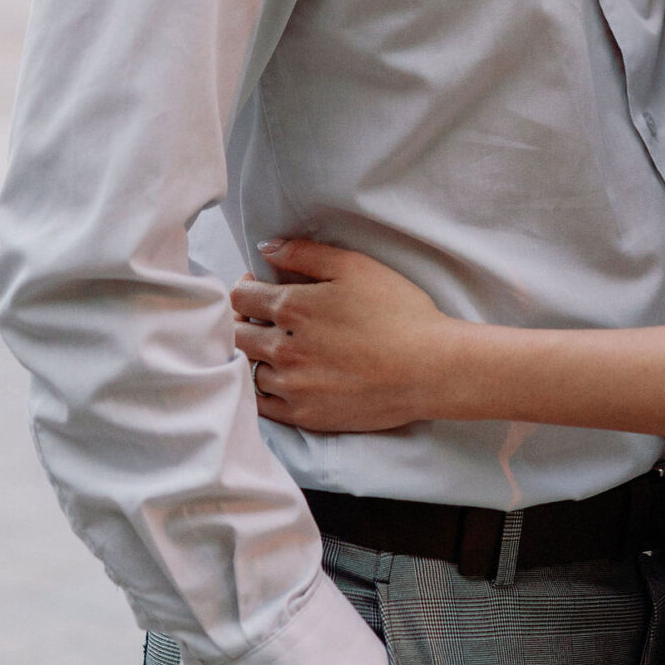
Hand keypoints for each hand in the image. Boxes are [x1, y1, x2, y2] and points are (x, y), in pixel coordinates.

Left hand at [233, 239, 458, 433]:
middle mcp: (283, 348)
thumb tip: (267, 248)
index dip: (246, 288)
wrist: (428, 368)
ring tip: (271, 347)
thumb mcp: (355, 266)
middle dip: (242, 319)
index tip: (257, 287)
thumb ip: (305, 253)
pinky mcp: (304, 415)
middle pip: (237, 333)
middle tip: (260, 316)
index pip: (242, 297)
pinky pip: (260, 405)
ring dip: (252, 354)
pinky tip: (274, 378)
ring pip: (247, 368)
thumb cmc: (397, 311)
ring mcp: (292, 386)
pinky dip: (258, 389)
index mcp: (293, 308)